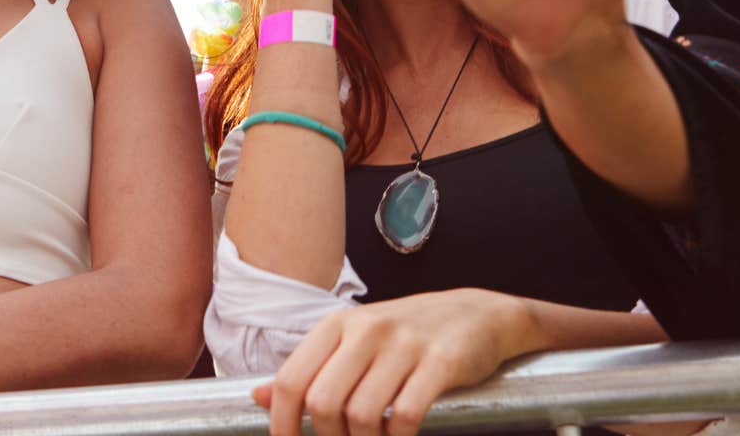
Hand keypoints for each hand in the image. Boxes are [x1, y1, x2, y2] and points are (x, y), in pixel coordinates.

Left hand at [254, 289, 539, 435]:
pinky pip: (407, 415)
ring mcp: (404, 345)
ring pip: (362, 413)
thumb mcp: (354, 342)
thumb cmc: (409, 334)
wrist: (479, 315)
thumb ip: (310, 369)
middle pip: (323, 401)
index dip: (283, 424)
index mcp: (336, 325)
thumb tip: (259, 397)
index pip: (292, 380)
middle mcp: (366, 331)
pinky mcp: (441, 363)